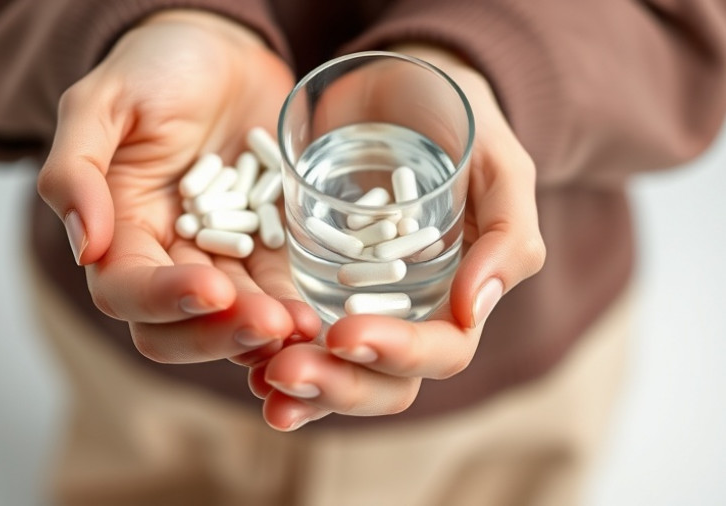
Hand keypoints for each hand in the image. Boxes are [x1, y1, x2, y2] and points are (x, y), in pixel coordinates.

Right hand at [36, 10, 320, 363]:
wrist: (221, 49)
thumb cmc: (156, 67)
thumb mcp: (103, 103)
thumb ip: (75, 170)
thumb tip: (85, 248)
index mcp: (119, 231)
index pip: (127, 290)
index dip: (165, 300)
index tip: (212, 289)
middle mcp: (166, 256)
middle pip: (179, 326)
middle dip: (221, 333)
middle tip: (269, 323)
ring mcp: (220, 256)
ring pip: (233, 319)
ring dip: (265, 332)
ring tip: (304, 324)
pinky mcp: (265, 247)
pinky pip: (277, 288)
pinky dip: (295, 304)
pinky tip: (321, 310)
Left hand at [257, 46, 545, 430]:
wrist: (401, 88)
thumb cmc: (461, 125)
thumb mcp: (499, 168)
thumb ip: (507, 235)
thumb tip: (470, 310)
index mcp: (457, 297)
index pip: (441, 350)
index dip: (397, 353)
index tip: (344, 334)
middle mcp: (405, 312)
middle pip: (381, 380)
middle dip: (337, 384)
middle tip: (284, 371)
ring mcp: (354, 301)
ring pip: (334, 368)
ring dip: (300, 385)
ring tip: (259, 380)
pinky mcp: (310, 277)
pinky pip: (292, 326)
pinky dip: (269, 346)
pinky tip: (240, 351)